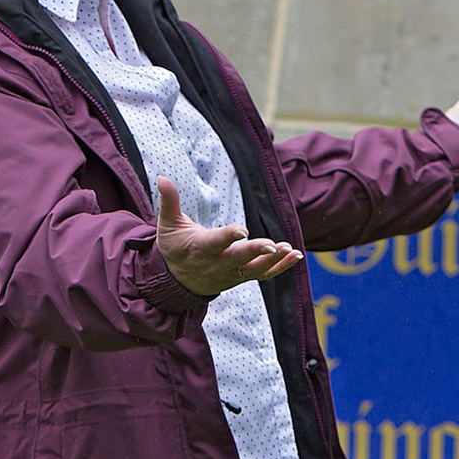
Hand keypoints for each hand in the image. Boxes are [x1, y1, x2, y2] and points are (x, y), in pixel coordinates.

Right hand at [155, 177, 300, 296]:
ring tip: (290, 249)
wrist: (175, 281)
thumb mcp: (167, 224)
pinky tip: (295, 256)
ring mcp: (230, 273)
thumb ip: (169, 201)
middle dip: (256, 252)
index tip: (242, 230)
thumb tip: (162, 177)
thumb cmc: (173, 247)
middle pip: (238, 259)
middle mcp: (217, 263)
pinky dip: (280, 267)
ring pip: (254, 270)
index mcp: (200, 248)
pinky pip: (262, 275)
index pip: (215, 243)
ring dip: (273, 261)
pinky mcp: (240, 277)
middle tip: (273, 245)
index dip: (228, 236)